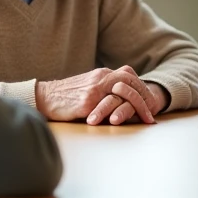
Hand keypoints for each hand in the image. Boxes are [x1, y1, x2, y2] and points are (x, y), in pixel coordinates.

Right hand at [35, 66, 161, 124]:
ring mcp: (95, 89)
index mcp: (102, 74)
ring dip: (139, 106)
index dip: (142, 88)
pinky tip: (129, 123)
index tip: (150, 103)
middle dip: (145, 98)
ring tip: (146, 120)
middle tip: (152, 114)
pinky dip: (121, 114)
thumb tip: (122, 100)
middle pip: (131, 82)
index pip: (129, 76)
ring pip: (124, 92)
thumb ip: (105, 89)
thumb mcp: (88, 87)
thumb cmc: (67, 96)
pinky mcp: (87, 102)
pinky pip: (108, 106)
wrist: (45, 97)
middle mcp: (101, 78)